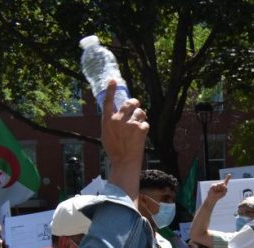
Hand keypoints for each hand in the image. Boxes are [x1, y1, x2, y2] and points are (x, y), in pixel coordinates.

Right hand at [102, 80, 147, 195]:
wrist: (124, 161)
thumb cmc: (115, 149)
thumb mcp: (107, 133)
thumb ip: (112, 122)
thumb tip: (119, 113)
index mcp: (107, 120)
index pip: (108, 101)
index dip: (111, 90)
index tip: (113, 80)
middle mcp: (118, 120)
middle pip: (129, 103)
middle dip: (135, 103)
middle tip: (136, 105)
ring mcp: (130, 124)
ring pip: (140, 112)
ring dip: (141, 117)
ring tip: (137, 127)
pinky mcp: (140, 129)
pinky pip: (145, 123)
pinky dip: (144, 128)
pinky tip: (140, 136)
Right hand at [206, 174, 230, 203]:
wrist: (213, 198)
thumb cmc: (219, 196)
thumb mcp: (224, 193)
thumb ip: (225, 189)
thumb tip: (223, 184)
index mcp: (224, 186)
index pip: (226, 181)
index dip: (228, 177)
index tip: (230, 174)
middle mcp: (220, 184)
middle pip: (223, 183)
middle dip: (222, 187)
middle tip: (219, 191)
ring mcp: (217, 184)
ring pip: (220, 184)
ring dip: (218, 188)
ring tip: (217, 191)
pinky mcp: (213, 185)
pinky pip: (216, 185)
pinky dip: (215, 188)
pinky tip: (214, 190)